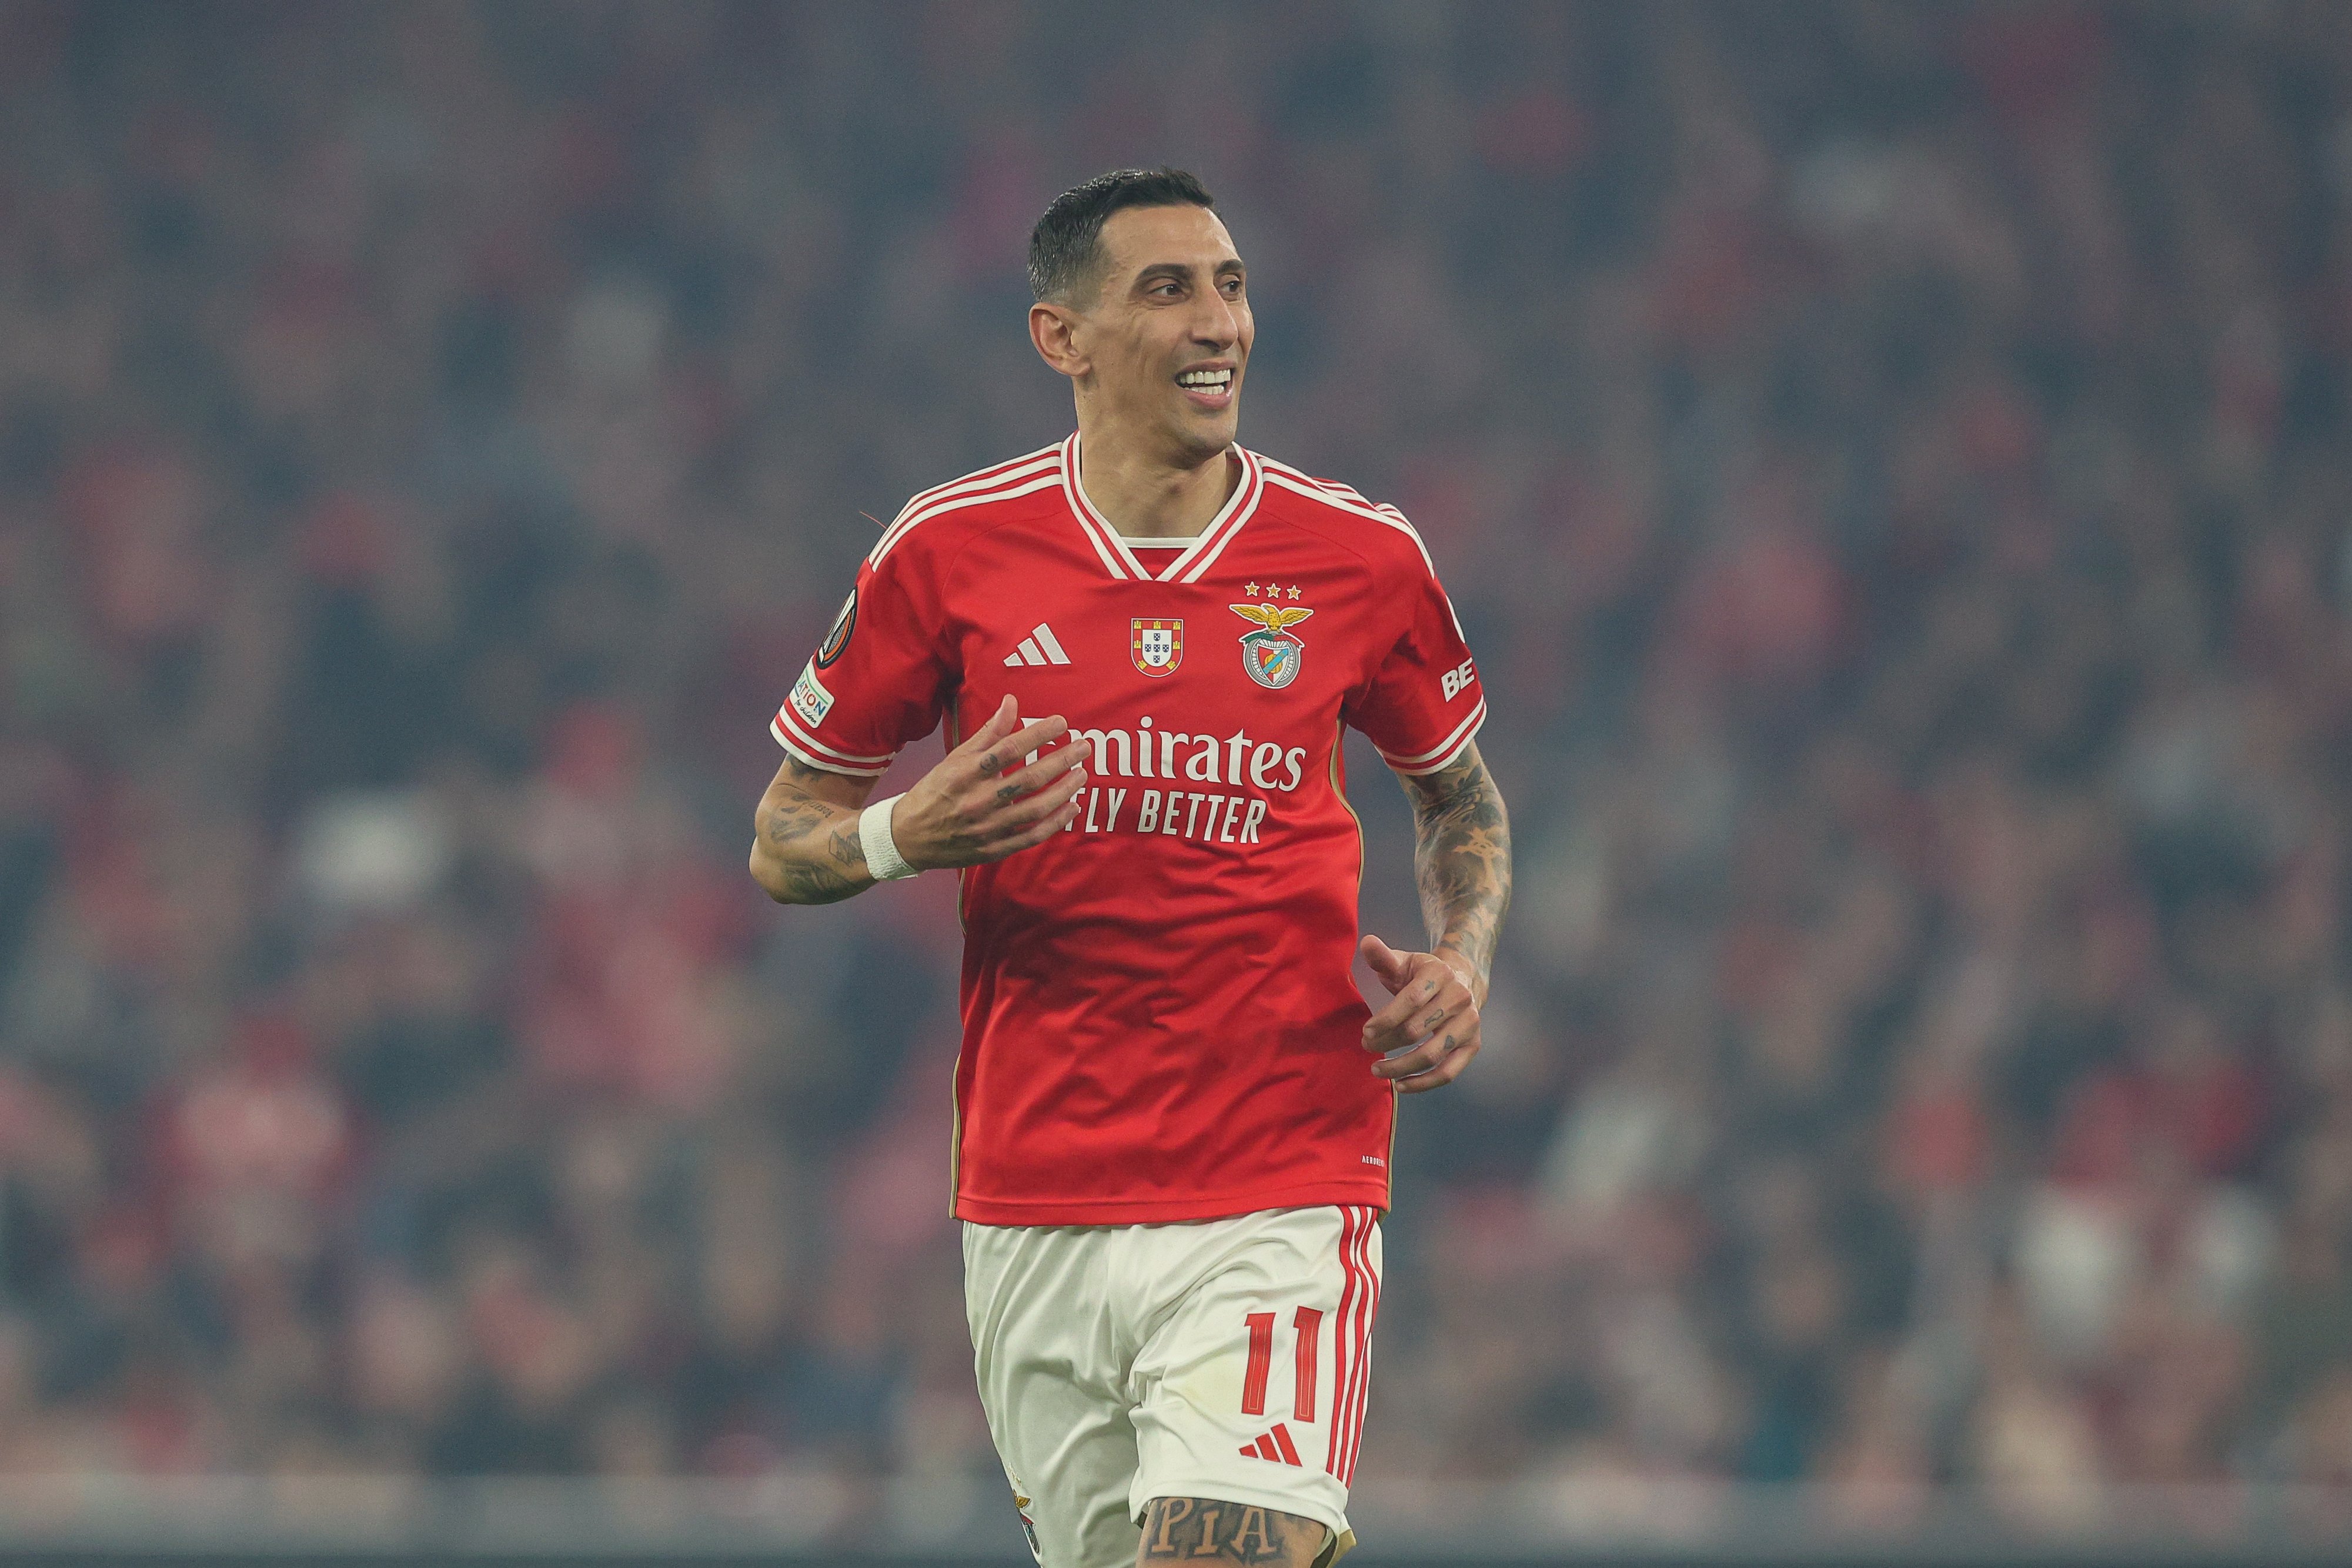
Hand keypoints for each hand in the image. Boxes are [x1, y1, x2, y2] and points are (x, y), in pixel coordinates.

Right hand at [890, 695, 1091, 869]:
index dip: (1038, 734)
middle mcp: (978, 800)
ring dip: (1064, 790)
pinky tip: (1071, 807)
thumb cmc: (935, 792)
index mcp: (966, 773)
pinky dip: (1054, 823)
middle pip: (1029, 778)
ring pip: (1035, 808)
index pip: (1009, 749)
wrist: (908, 837)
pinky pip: (1031, 837)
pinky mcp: (993, 849)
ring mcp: (987, 828)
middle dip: (1061, 760)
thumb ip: (987, 733)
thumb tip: (1011, 703)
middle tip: (1084, 747)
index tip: (1061, 722)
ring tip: (1081, 775)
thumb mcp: (955, 758)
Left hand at [1358, 934, 1480, 1093]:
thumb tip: (1366, 942)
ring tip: (1377, 1071)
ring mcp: (1469, 1023)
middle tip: (1366, 1047)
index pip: (1410, 999)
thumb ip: (1383, 957)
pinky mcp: (1473, 1045)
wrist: (1461, 981)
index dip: (1385, 1019)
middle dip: (1387, 1042)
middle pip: (1417, 1029)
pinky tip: (1401, 1085)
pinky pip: (1449, 1072)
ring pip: (1432, 1054)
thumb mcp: (1403, 962)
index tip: (1365, 1032)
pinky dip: (1424, 1083)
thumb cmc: (1422, 975)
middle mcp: (1460, 997)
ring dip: (1401, 1067)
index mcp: (1440, 973)